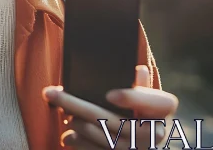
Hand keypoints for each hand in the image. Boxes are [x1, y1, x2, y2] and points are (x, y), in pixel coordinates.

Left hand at [42, 65, 178, 148]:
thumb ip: (141, 86)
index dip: (133, 98)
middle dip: (77, 105)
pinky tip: (68, 136)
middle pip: (113, 119)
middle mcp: (155, 134)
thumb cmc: (142, 116)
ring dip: (77, 124)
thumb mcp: (146, 101)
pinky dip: (80, 143)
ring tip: (61, 112)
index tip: (109, 94)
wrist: (142, 146)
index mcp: (162, 112)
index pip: (158, 102)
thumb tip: (138, 69)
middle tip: (51, 93)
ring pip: (101, 136)